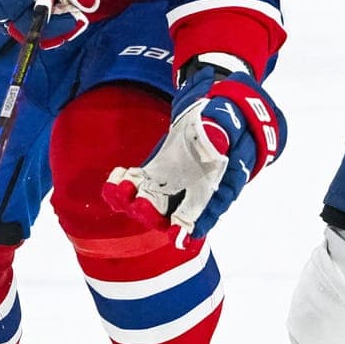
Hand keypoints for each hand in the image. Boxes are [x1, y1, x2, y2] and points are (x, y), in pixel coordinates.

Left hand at [104, 63, 286, 244]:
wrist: (216, 109)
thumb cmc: (230, 115)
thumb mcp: (231, 117)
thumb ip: (222, 128)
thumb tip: (214, 141)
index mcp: (226, 178)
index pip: (216, 203)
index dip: (200, 220)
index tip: (184, 234)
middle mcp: (200, 187)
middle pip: (182, 209)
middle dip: (161, 213)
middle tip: (143, 209)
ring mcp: (177, 182)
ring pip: (159, 200)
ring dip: (138, 201)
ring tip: (120, 193)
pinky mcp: (160, 172)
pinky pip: (143, 183)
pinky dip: (128, 186)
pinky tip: (113, 183)